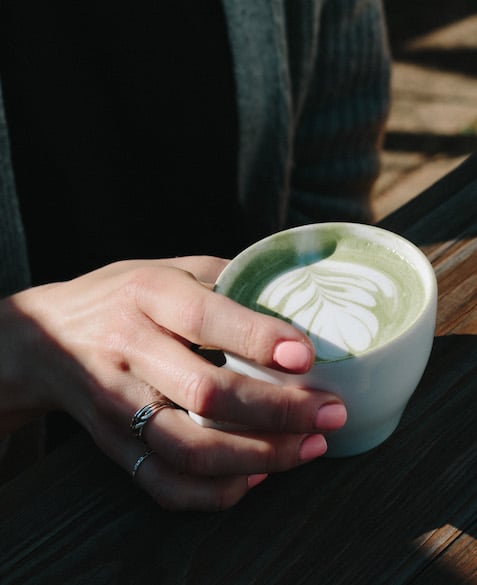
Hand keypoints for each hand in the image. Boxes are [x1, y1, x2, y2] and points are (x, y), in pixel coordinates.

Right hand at [2, 257, 345, 509]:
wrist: (47, 337)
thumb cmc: (122, 296)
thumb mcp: (167, 268)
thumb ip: (225, 280)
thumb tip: (295, 300)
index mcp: (147, 294)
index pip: (204, 318)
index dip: (257, 338)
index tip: (306, 355)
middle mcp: (129, 349)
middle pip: (205, 393)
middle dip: (278, 410)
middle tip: (330, 412)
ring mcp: (117, 403)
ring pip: (190, 448)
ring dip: (260, 456)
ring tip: (309, 447)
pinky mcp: (112, 444)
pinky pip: (164, 483)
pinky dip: (217, 491)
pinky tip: (257, 475)